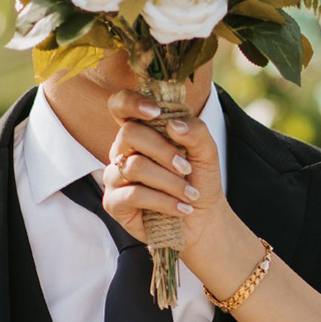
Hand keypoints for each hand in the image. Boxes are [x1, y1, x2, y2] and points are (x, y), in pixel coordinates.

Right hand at [102, 110, 228, 253]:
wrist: (202, 218)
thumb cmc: (199, 180)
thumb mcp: (206, 152)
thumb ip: (195, 131)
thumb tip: (172, 124)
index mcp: (140, 132)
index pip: (120, 105)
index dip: (132, 102)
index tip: (156, 112)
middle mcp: (122, 151)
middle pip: (130, 134)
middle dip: (165, 152)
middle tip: (187, 169)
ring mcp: (114, 176)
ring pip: (135, 166)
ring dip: (170, 182)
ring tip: (190, 194)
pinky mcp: (114, 203)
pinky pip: (133, 195)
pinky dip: (164, 202)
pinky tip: (181, 209)